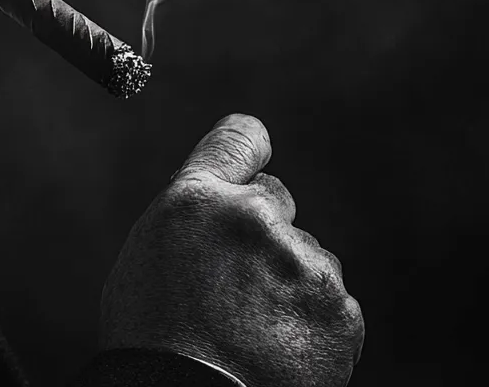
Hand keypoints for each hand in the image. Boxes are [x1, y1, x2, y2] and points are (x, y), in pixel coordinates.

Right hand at [99, 114, 363, 386]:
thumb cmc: (154, 339)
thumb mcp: (149, 253)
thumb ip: (193, 213)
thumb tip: (224, 200)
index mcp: (196, 199)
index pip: (240, 139)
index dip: (251, 148)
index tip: (258, 158)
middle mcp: (253, 217)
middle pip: (276, 200)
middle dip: (263, 230)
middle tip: (234, 282)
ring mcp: (301, 263)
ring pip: (305, 256)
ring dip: (288, 280)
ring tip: (250, 329)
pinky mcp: (339, 310)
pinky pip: (332, 303)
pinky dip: (312, 323)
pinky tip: (277, 349)